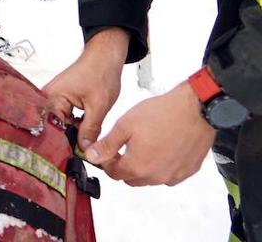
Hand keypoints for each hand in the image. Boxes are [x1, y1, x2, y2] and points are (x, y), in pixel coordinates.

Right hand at [44, 27, 129, 150]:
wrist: (104, 57)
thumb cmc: (100, 74)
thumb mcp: (98, 107)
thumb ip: (90, 130)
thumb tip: (85, 150)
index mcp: (52, 98)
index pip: (52, 128)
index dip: (63, 144)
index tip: (74, 157)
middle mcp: (48, 98)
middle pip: (54, 127)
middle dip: (68, 140)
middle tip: (81, 154)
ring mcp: (53, 98)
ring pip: (60, 124)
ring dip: (72, 133)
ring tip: (84, 142)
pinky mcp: (60, 100)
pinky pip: (64, 118)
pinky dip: (74, 125)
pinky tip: (84, 131)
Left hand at [84, 82, 215, 185]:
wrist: (195, 109)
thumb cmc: (161, 114)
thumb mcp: (125, 126)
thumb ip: (107, 145)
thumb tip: (92, 156)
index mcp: (137, 167)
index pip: (113, 174)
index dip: (107, 161)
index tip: (107, 150)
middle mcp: (156, 177)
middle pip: (131, 178)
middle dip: (124, 165)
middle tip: (124, 146)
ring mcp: (174, 176)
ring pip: (151, 178)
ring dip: (143, 166)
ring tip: (144, 143)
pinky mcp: (188, 171)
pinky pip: (169, 174)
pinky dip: (162, 165)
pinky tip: (162, 147)